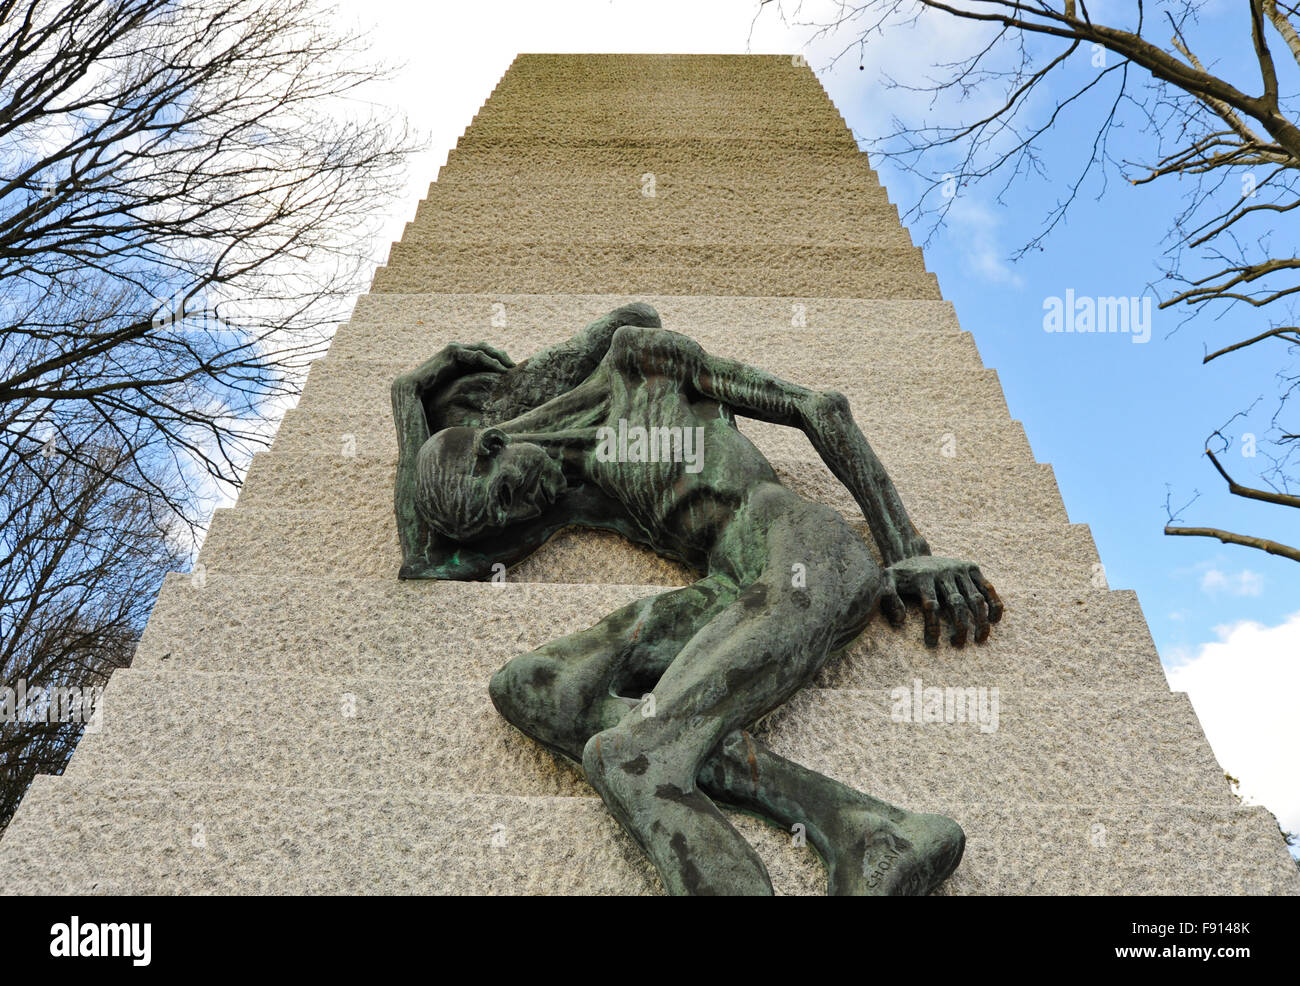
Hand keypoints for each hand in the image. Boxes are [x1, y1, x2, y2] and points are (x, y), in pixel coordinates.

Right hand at [403, 341, 513, 392]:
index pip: (483, 355)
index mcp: (458, 359)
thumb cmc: (431, 395)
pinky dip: (490, 361)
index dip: (498, 361)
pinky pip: (476, 354)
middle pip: (486, 349)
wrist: (412, 391)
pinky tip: (501, 370)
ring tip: (511, 368)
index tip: (512, 373)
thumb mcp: (455, 391)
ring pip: (483, 349)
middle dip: (502, 357)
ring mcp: (454, 349)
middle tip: (516, 368)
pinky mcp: (451, 352)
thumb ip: (468, 387)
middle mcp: (456, 351)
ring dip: (499, 358)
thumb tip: (485, 401)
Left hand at [880, 555, 1003, 647]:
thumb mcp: (886, 581)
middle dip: (960, 627)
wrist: (912, 552)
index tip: (933, 644)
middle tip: (958, 645)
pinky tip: (995, 621)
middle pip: (956, 603)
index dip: (933, 627)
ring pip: (975, 597)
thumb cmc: (900, 575)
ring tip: (980, 639)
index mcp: (923, 577)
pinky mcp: (971, 567)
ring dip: (980, 620)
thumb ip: (888, 599)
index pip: (931, 606)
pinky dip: (994, 603)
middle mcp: (943, 572)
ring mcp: (959, 569)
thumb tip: (900, 621)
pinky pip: (987, 587)